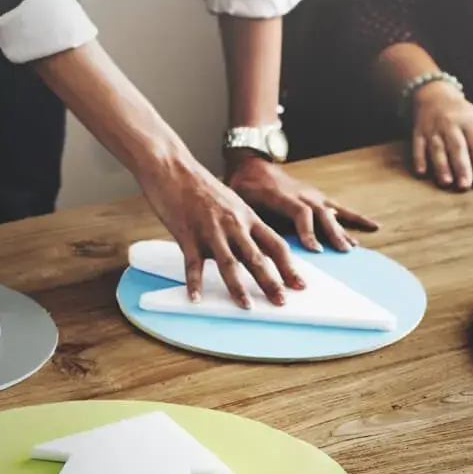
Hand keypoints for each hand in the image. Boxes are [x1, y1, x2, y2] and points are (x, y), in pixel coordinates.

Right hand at [136, 153, 303, 306]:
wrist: (172, 167)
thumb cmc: (200, 185)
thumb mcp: (232, 202)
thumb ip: (245, 226)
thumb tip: (258, 249)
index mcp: (247, 216)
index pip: (276, 245)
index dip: (289, 267)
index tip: (300, 285)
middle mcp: (233, 224)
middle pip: (257, 258)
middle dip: (271, 283)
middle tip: (281, 302)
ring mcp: (210, 230)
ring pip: (228, 264)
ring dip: (238, 288)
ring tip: (247, 306)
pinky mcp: (187, 234)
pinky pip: (192, 264)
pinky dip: (194, 283)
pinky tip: (196, 298)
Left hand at [226, 155, 379, 252]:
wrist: (253, 164)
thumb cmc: (245, 185)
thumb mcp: (241, 201)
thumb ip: (251, 220)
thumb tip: (253, 246)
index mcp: (282, 196)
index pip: (300, 213)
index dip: (308, 231)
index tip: (314, 250)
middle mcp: (301, 194)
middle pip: (321, 214)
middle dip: (332, 234)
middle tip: (342, 251)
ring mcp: (312, 195)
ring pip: (332, 213)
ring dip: (343, 230)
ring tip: (353, 247)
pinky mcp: (318, 198)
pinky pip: (340, 209)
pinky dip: (356, 218)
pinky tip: (373, 227)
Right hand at [410, 82, 472, 189]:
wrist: (436, 96)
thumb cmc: (466, 116)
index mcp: (471, 122)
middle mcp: (452, 124)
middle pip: (457, 147)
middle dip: (461, 167)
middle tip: (465, 186)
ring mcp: (434, 128)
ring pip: (437, 148)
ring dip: (441, 166)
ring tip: (446, 182)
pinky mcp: (419, 132)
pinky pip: (418, 146)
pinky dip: (419, 159)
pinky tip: (421, 172)